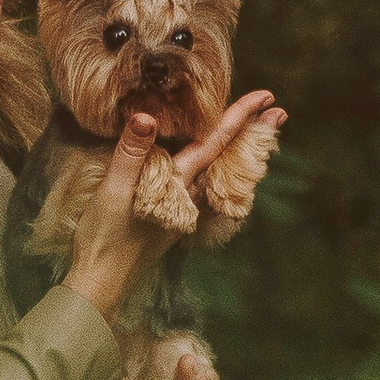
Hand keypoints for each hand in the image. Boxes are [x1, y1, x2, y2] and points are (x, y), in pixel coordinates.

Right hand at [59, 91, 280, 319]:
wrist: (100, 283)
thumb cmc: (104, 239)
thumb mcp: (112, 192)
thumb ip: (131, 154)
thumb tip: (148, 117)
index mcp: (177, 184)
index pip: (214, 143)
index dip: (239, 117)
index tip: (266, 96)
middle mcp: (187, 196)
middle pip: (225, 156)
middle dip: (251, 131)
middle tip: (279, 109)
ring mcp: (182, 208)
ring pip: (216, 171)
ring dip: (237, 149)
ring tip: (258, 131)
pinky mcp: (171, 217)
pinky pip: (201, 184)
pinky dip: (214, 167)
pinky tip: (211, 166)